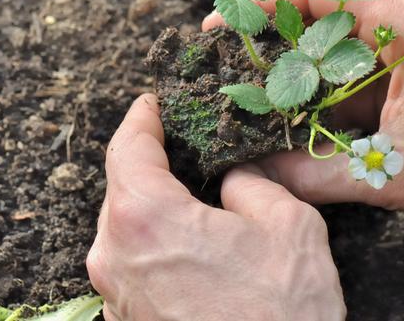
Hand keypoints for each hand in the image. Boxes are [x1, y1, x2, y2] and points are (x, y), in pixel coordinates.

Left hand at [87, 94, 345, 320]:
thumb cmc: (282, 312)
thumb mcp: (287, 224)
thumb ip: (252, 183)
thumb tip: (233, 177)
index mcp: (146, 218)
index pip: (128, 147)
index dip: (141, 118)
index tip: (152, 104)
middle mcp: (116, 255)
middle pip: (123, 187)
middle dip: (150, 161)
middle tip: (183, 144)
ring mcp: (116, 295)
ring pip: (126, 228)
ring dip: (154, 204)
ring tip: (192, 194)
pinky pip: (134, 263)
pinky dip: (156, 242)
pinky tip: (191, 244)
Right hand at [203, 0, 403, 235]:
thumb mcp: (397, 171)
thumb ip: (319, 173)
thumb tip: (260, 174)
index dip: (266, 4)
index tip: (226, 22)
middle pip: (330, 15)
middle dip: (281, 39)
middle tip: (238, 64)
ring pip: (348, 46)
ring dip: (309, 70)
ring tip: (267, 95)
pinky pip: (368, 70)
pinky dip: (336, 90)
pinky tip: (312, 116)